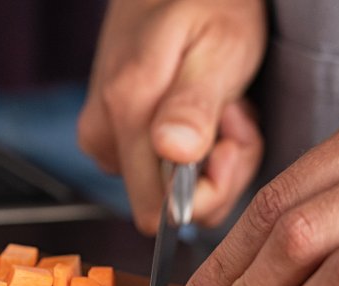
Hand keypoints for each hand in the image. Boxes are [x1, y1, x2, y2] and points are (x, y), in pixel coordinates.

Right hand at [78, 0, 266, 233]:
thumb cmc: (207, 5)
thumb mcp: (219, 47)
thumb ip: (194, 105)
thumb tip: (174, 153)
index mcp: (125, 110)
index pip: (160, 212)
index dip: (209, 189)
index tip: (232, 140)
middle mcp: (104, 131)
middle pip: (165, 207)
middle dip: (216, 174)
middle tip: (234, 116)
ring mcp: (105, 136)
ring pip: (167, 192)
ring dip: (211, 161)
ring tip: (223, 106)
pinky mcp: (114, 137)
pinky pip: (161, 172)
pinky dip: (197, 151)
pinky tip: (207, 111)